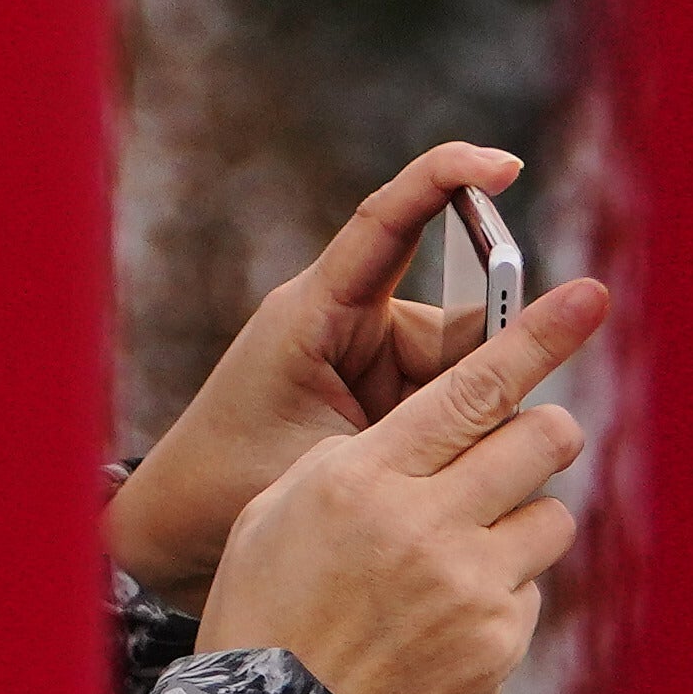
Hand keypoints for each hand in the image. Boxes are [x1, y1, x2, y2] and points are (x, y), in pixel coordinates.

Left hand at [107, 145, 522, 604]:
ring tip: (421, 475)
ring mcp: (363, 358)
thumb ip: (420, 423)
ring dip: (471, 417)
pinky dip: (459, 433)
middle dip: (489, 369)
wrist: (179, 527)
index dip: (445, 182)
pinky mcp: (379, 395)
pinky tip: (443, 480)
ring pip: (462, 370)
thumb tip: (513, 394)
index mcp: (313, 311)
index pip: (386, 223)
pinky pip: (446, 398)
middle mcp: (345, 320)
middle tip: (468, 434)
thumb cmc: (234, 481)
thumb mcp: (331, 454)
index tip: (504, 165)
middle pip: (455, 322)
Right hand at [189, 272, 613, 693]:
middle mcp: (425, 525)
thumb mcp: (282, 509)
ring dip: (518, 519)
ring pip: (548, 515)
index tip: (589, 296)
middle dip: (542, 430)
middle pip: (538, 440)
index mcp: (361, 477)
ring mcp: (470, 588)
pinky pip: (530, 587)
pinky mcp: (499, 644)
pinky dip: (499, 591)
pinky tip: (442, 619)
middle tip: (528, 437)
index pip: (471, 389)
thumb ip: (365, 458)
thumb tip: (445, 426)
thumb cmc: (266, 606)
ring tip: (456, 556)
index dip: (536, 336)